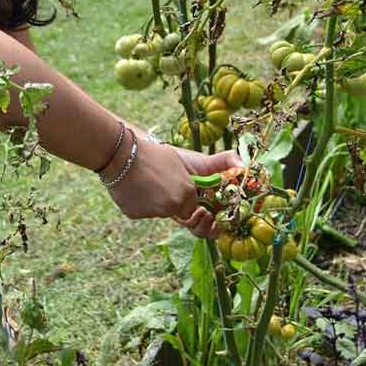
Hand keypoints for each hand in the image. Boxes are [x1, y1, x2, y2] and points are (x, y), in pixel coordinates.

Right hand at [103, 132, 241, 238]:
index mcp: (186, 193)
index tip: (196, 206)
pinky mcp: (133, 214)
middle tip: (170, 193)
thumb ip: (218, 163)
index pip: (195, 211)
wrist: (121, 151)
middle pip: (178, 214)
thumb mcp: (191, 158)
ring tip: (150, 179)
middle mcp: (171, 207)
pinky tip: (137, 185)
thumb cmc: (158, 153)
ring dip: (156, 200)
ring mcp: (151, 212)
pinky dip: (140, 201)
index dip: (195, 208)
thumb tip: (243, 162)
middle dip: (176, 206)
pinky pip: (142, 212)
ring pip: (159, 212)